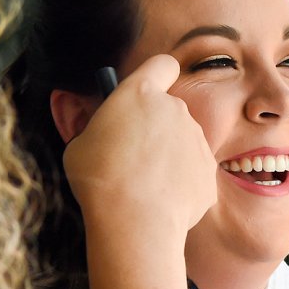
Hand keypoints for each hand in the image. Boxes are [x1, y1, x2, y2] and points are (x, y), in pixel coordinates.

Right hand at [63, 54, 215, 238]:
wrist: (135, 223)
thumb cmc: (99, 180)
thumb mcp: (80, 145)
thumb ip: (101, 130)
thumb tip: (107, 136)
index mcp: (141, 93)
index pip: (162, 65)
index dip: (156, 75)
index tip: (146, 92)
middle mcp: (175, 109)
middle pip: (169, 110)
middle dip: (155, 127)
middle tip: (132, 155)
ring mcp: (196, 140)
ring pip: (182, 142)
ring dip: (168, 156)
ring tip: (144, 185)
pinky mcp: (208, 171)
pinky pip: (192, 172)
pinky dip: (179, 183)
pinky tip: (159, 202)